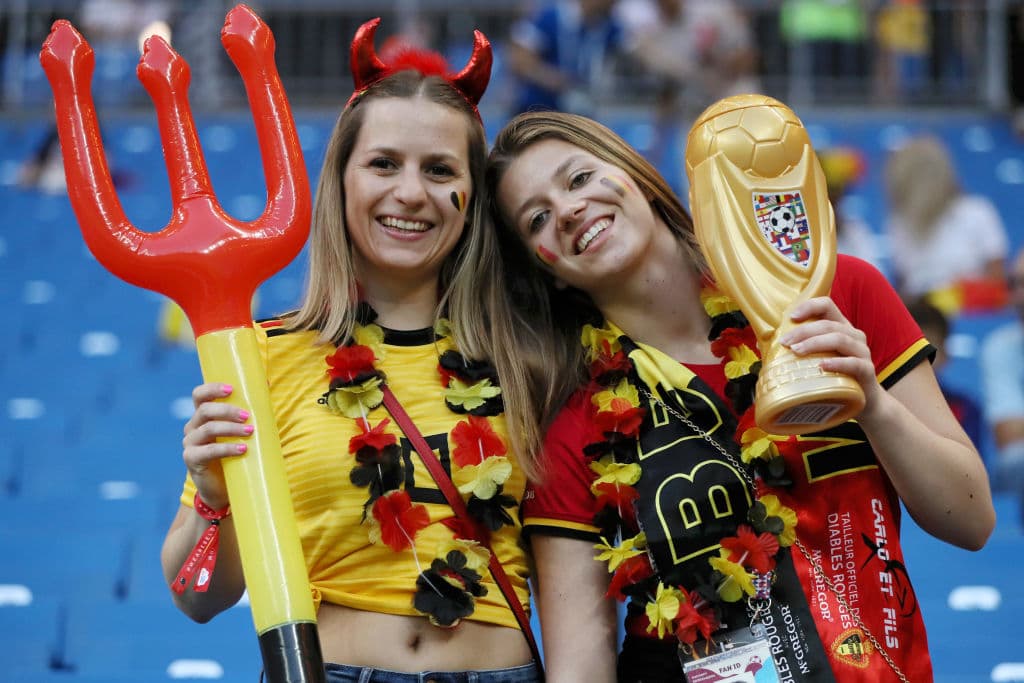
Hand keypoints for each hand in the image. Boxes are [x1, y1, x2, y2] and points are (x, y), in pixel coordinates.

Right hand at [181, 382, 252, 509]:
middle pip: (205, 410)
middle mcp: (192, 427)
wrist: (223, 488)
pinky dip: (227, 448)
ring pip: (208, 429)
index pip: (200, 395)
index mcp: (202, 416)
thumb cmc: (235, 455)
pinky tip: (243, 449)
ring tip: (250, 431)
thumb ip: (247, 412)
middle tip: (248, 416)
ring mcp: (190, 444)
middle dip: (227, 410)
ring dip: (231, 428)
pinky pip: (208, 451)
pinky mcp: (192, 460)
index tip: (232, 389)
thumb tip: (266, 384)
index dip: (212, 388)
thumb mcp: (239, 432)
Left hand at [779, 296, 882, 408]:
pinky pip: (853, 363)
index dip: (809, 306)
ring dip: (815, 343)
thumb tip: (760, 344)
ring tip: (797, 351)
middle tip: (785, 342)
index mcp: (839, 326)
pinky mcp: (867, 370)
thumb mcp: (814, 358)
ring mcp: (862, 352)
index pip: (827, 305)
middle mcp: (853, 335)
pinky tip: (822, 366)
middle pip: (828, 324)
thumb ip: (793, 348)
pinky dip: (837, 363)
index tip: (791, 316)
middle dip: (804, 331)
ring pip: (840, 339)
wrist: (863, 401)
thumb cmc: (834, 375)